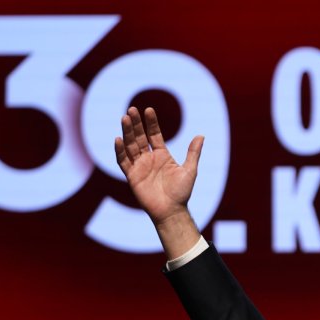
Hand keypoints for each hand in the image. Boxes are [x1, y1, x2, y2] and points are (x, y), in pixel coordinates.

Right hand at [114, 107, 203, 228]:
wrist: (171, 211)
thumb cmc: (182, 192)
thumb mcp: (190, 170)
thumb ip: (193, 153)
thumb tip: (201, 135)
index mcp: (162, 155)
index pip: (154, 134)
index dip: (151, 123)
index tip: (148, 110)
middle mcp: (149, 158)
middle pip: (140, 137)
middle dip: (136, 124)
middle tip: (132, 109)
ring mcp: (139, 166)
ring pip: (130, 145)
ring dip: (127, 132)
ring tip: (124, 118)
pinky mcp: (132, 176)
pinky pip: (123, 161)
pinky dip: (120, 151)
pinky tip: (118, 139)